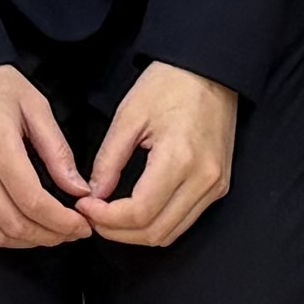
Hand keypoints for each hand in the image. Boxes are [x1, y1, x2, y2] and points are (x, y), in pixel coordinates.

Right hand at [0, 66, 96, 250]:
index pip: (32, 201)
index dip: (62, 222)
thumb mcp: (36, 106)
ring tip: (52, 232)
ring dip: (28, 241)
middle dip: (50, 236)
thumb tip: (78, 190)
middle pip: (14, 224)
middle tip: (73, 232)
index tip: (82, 225)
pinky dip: (4, 233)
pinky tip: (25, 226)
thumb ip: (58, 152)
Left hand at [76, 60, 240, 245]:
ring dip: (136, 234)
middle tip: (92, 217)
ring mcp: (215, 186)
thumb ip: (109, 160)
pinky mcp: (218, 187)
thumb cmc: (171, 84)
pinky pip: (184, 221)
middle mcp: (203, 180)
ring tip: (109, 217)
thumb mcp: (129, 115)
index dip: (106, 218)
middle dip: (117, 232)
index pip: (139, 212)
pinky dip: (157, 224)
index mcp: (180, 159)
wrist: (210, 70)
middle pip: (156, 232)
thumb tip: (95, 194)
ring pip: (171, 234)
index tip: (84, 207)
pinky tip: (135, 211)